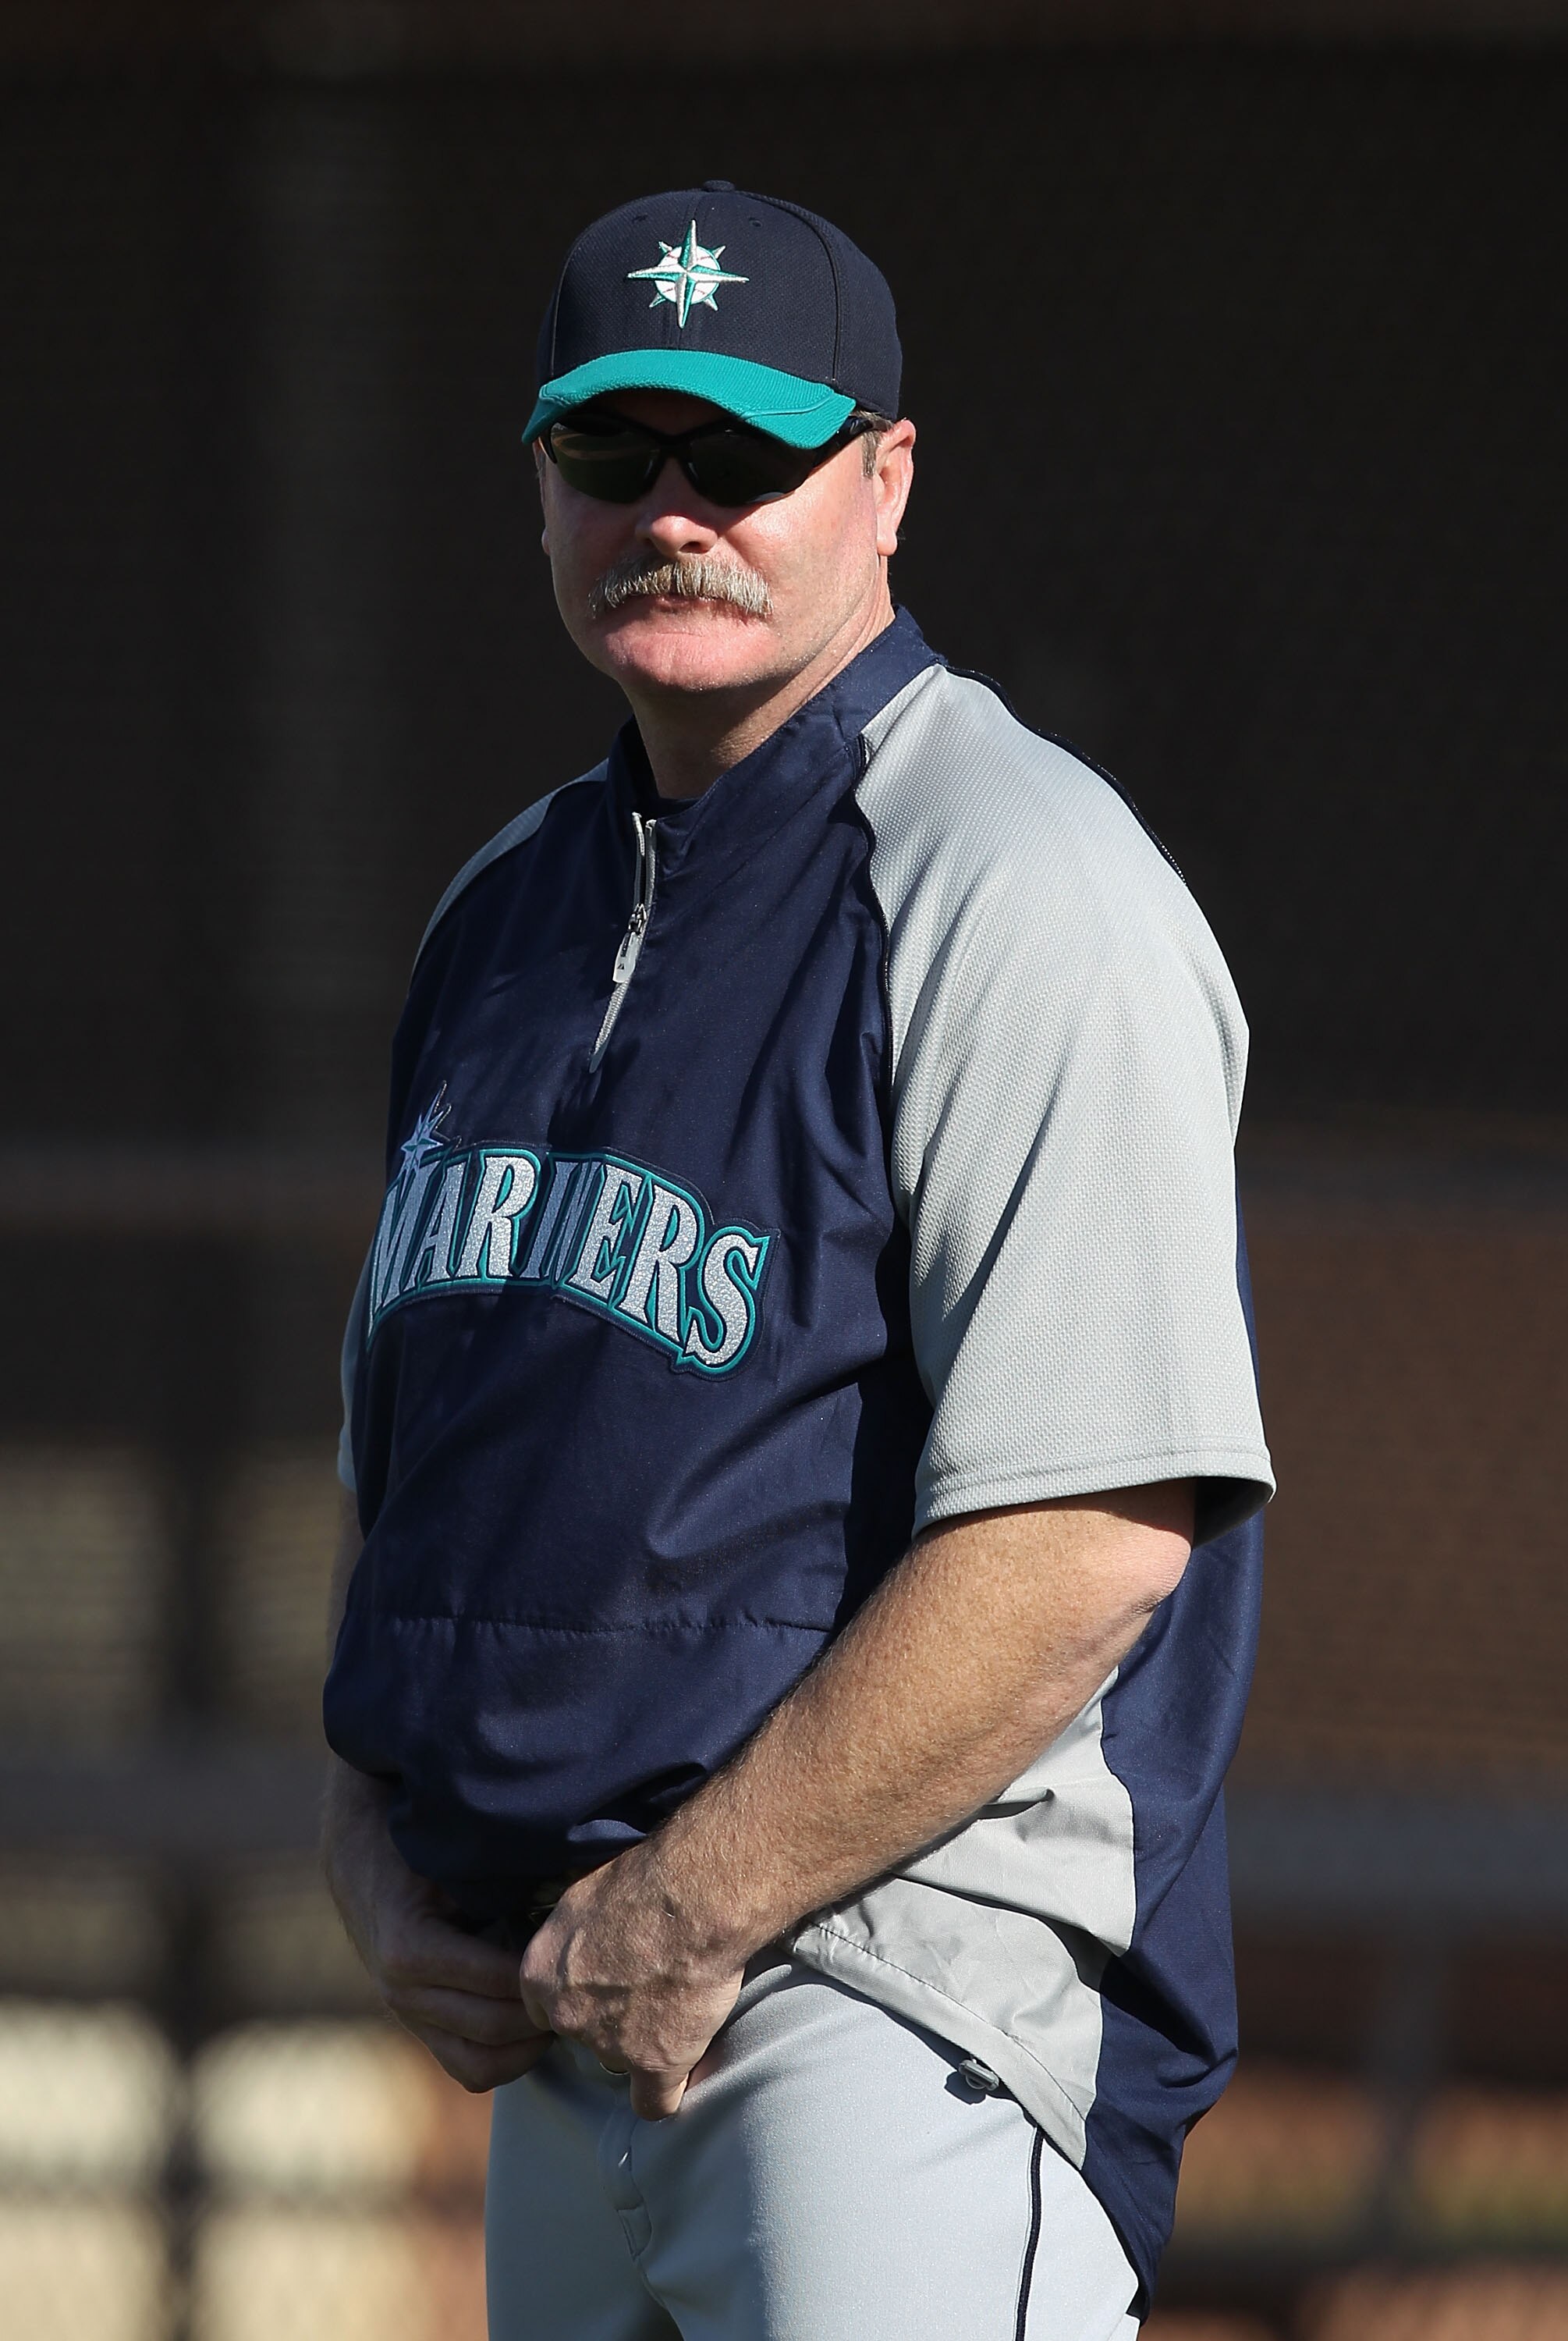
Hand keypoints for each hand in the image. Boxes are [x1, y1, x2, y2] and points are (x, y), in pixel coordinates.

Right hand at [322, 1757, 552, 2092]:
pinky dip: (506, 2057)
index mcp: (412, 1948)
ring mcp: (409, 2016)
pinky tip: (535, 2025)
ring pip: (479, 2064)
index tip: (578, 1955)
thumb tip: (570, 1900)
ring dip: (528, 2046)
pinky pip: (466, 2066)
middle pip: (494, 2027)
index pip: (498, 1979)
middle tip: (583, 1987)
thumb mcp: (456, 1859)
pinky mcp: (419, 2029)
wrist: (362, 1865)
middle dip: (544, 2012)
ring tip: (561, 2011)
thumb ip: (503, 1881)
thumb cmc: (420, 1852)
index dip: (543, 1972)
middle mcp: (404, 1993)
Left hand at [519, 1843, 747, 2120]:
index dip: (578, 1994)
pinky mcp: (655, 2064)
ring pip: (620, 2060)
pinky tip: (680, 2071)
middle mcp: (567, 2015)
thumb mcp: (582, 1897)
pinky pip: (654, 2103)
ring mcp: (610, 2045)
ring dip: (642, 2042)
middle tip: (643, 1987)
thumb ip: (571, 1934)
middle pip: (581, 2034)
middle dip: (608, 2018)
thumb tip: (580, 1939)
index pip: (545, 2007)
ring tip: (675, 2006)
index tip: (604, 1981)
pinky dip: (668, 2091)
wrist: (692, 1896)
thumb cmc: (643, 1879)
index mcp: (540, 1975)